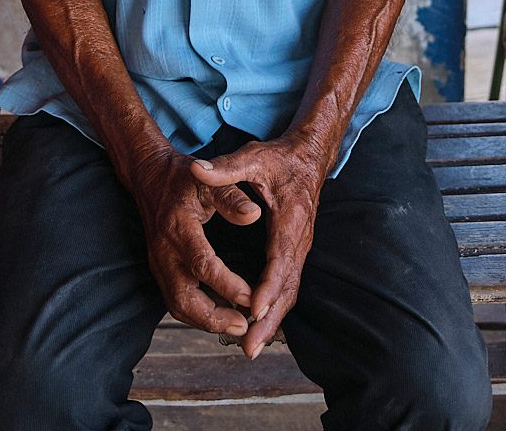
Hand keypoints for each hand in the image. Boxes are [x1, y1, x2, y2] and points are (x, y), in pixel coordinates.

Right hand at [125, 145, 261, 338]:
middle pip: (184, 298)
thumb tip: (254, 214)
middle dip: (213, 318)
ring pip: (177, 305)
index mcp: (178, 227)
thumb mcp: (209, 180)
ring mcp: (158, 263)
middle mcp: (164, 250)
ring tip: (236, 324)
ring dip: (205, 321)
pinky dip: (197, 313)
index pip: (202, 264)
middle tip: (244, 325)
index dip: (226, 284)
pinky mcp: (159, 269)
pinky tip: (220, 313)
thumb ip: (231, 197)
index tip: (251, 297)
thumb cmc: (183, 177)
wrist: (148, 175)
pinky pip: (175, 299)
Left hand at [190, 135, 328, 357]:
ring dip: (271, 322)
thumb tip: (196, 170)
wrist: (309, 157)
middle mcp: (298, 241)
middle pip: (287, 288)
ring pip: (288, 293)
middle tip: (249, 348)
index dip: (267, 287)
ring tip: (250, 348)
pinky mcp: (293, 252)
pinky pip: (286, 286)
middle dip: (269, 320)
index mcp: (290, 220)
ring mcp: (299, 249)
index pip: (280, 260)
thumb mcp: (254, 157)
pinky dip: (274, 308)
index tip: (253, 309)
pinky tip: (257, 325)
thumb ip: (226, 168)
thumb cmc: (280, 159)